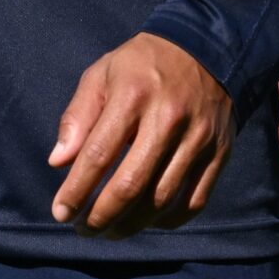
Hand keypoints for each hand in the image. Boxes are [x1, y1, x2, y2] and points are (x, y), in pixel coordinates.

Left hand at [46, 33, 234, 237]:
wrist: (206, 49)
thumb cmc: (142, 65)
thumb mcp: (102, 74)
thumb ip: (78, 117)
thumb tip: (58, 162)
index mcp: (133, 95)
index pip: (98, 154)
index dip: (76, 190)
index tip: (61, 212)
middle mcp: (169, 118)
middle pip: (131, 185)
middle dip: (101, 216)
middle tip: (84, 229)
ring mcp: (198, 138)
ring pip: (162, 200)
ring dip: (131, 225)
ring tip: (110, 230)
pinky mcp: (220, 152)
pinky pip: (194, 201)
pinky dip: (168, 220)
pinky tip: (148, 221)